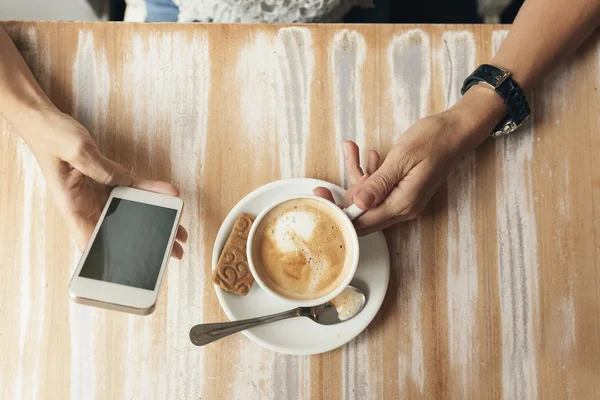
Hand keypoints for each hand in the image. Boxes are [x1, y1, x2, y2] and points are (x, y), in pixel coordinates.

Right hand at [25, 108, 187, 256]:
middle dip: (145, 242)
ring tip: (178, 231)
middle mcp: (87, 205)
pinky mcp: (108, 180)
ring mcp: (99, 194)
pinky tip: (170, 194)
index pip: (90, 239)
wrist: (48, 122)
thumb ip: (101, 168)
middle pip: (119, 230)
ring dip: (156, 220)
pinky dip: (153, 191)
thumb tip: (126, 182)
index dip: (109, 256)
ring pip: (132, 212)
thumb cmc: (51, 137)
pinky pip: (135, 188)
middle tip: (170, 251)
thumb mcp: (76, 150)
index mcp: (72, 206)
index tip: (131, 267)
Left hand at [315, 87, 504, 234]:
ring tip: (351, 148)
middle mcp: (402, 207)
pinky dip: (369, 172)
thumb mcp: (402, 158)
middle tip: (321, 185)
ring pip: (368, 198)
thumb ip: (378, 183)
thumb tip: (358, 203)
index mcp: (402, 204)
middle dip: (341, 197)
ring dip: (357, 175)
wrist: (457, 131)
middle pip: (362, 214)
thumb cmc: (434, 139)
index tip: (319, 199)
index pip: (362, 221)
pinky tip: (366, 154)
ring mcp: (403, 200)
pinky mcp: (402, 190)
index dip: (338, 213)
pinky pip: (379, 188)